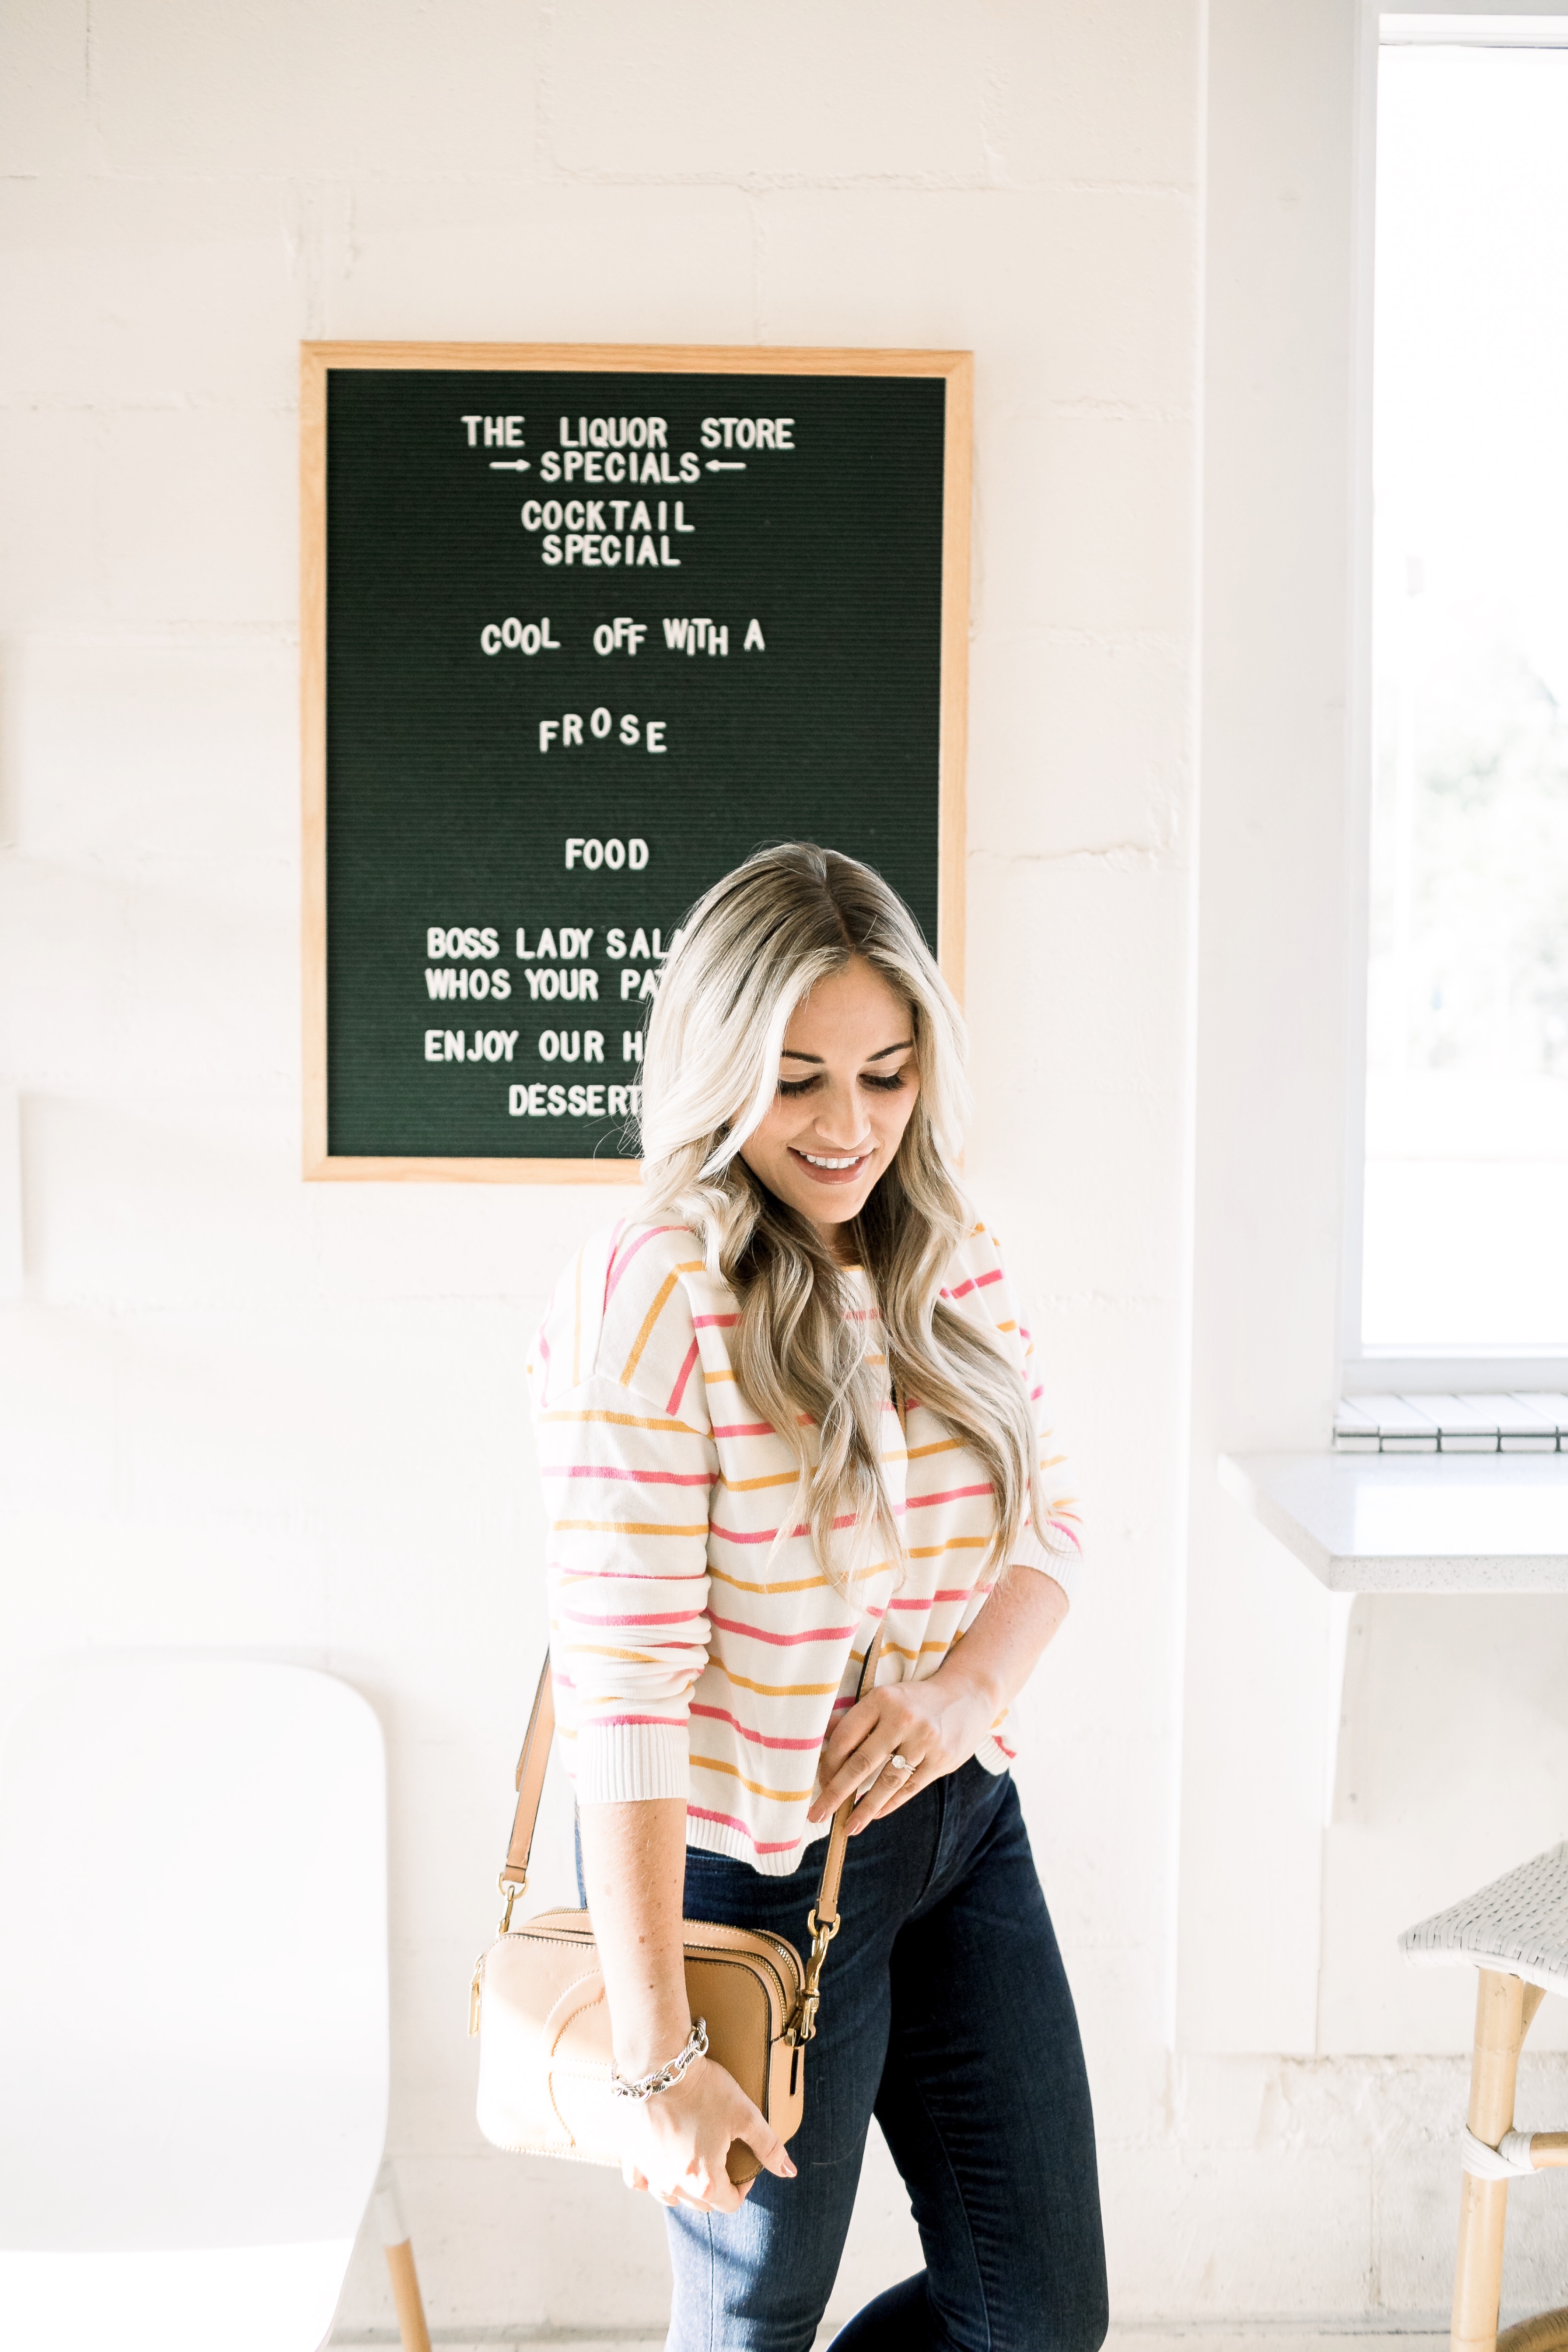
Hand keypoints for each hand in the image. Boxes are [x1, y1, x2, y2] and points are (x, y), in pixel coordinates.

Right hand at [618, 2054, 796, 2210]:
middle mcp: (674, 2186)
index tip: (746, 2163)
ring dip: (686, 2188)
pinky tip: (659, 2165)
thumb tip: (790, 2172)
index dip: (744, 2186)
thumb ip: (769, 2146)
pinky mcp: (631, 2155)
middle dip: (717, 2188)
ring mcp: (649, 2172)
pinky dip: (650, 2179)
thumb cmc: (704, 2089)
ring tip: (695, 2161)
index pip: (729, 2204)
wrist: (658, 2064)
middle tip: (723, 2158)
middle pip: (701, 2203)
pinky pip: (639, 2181)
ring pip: (670, 2197)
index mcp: (704, 2181)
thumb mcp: (745, 2115)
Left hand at [806, 1664, 998, 1834]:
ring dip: (864, 1808)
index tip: (819, 1783)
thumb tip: (822, 1739)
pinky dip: (890, 1803)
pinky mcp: (942, 1759)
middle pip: (861, 1764)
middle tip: (817, 1815)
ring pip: (887, 1782)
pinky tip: (875, 1814)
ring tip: (848, 1828)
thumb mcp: (885, 1698)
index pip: (846, 1738)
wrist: (967, 1694)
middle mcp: (902, 1719)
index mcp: (882, 1700)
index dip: (828, 1764)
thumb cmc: (915, 1699)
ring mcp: (925, 1741)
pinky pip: (910, 1787)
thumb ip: (856, 1719)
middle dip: (836, 1794)